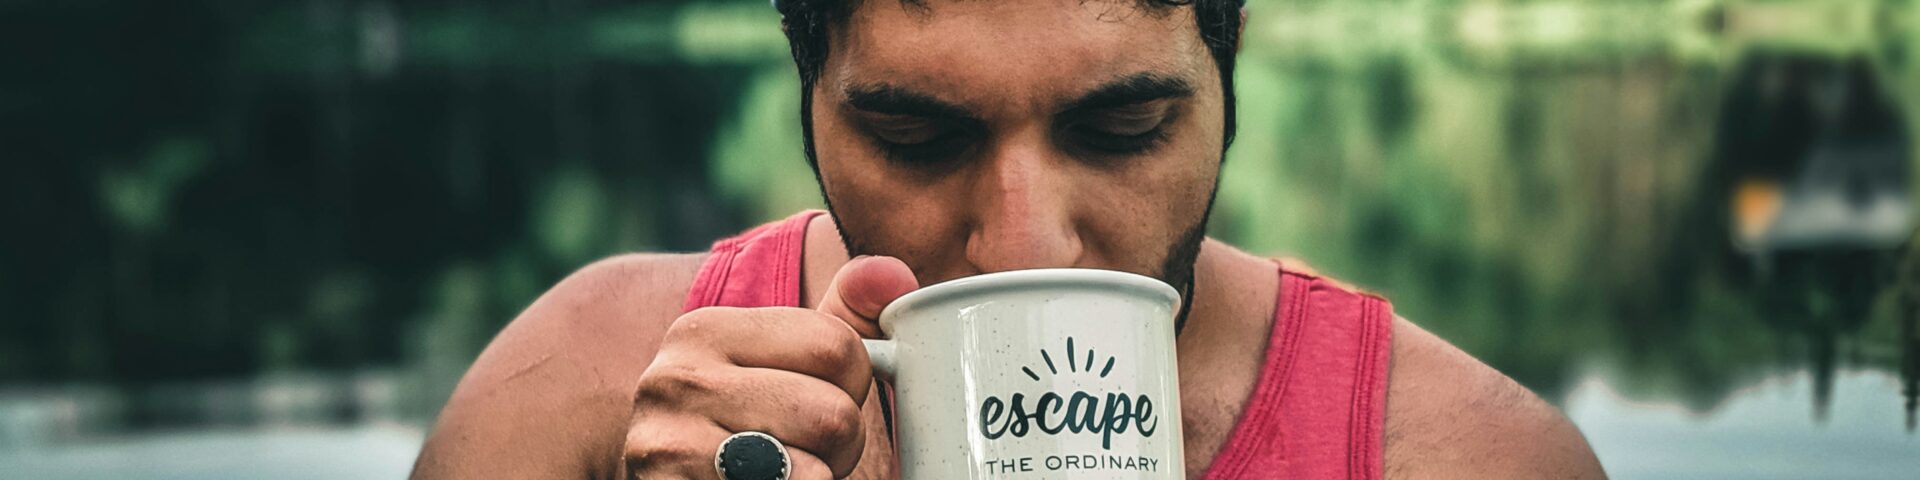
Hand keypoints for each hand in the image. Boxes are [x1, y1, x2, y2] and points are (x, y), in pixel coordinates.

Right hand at [622, 256, 918, 478]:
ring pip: (815, 472)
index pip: (838, 347)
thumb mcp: (783, 362)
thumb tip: (891, 275)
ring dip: (817, 478)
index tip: (820, 401)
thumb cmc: (742, 427)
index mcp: (705, 329)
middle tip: (803, 451)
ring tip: (780, 475)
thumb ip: (845, 316)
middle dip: (840, 444)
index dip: (853, 386)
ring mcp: (669, 448)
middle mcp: (676, 381)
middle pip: (832, 415)